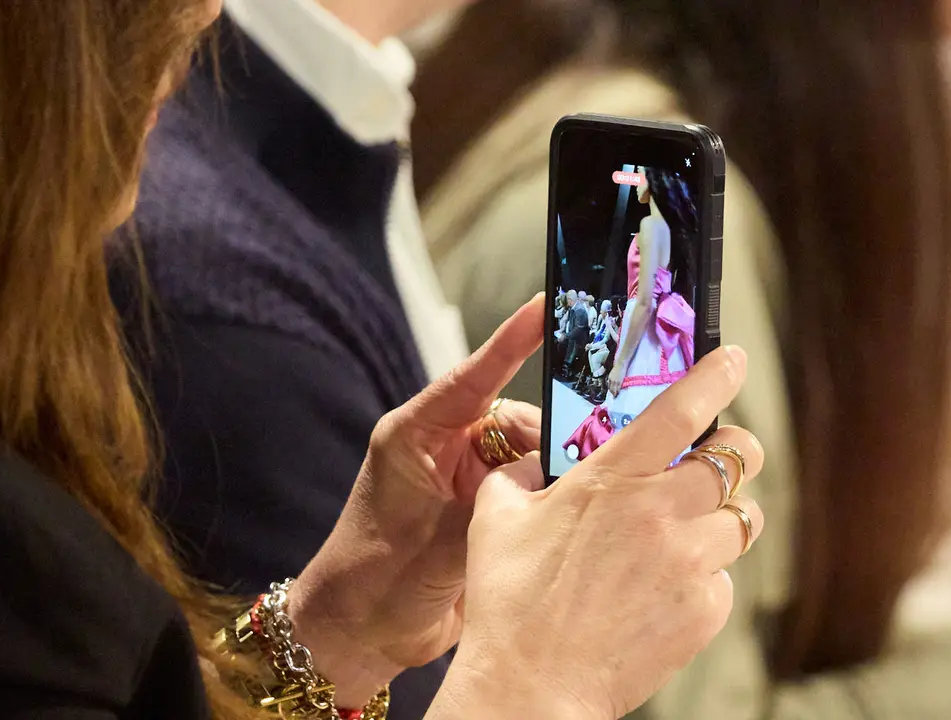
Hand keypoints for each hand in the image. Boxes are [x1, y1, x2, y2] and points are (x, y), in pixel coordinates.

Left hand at [289, 296, 546, 703]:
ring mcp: (467, 480)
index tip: (545, 308)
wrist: (361, 636)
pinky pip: (531, 487)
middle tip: (589, 454)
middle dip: (554, 433)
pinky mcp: (487, 511)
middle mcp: (445, 449)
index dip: (511, 343)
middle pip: (516, 419)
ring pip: (532, 454)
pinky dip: (553, 493)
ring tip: (583, 490)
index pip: (473, 377)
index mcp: (418, 435)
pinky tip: (579, 506)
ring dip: (556, 470)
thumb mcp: (438, 535)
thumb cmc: (374, 576)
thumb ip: (498, 502)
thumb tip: (554, 476)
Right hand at [431, 347, 765, 718]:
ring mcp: (690, 564)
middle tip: (718, 459)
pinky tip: (662, 589)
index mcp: (612, 477)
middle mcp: (662, 513)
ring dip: (722, 517)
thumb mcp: (496, 515)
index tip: (731, 360)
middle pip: (738, 459)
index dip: (715, 375)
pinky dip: (703, 577)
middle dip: (737, 451)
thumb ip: (521, 472)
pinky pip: (724, 578)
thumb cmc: (508, 601)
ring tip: (685, 533)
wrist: (531, 684)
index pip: (683, 408)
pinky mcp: (705, 611)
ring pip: (743, 520)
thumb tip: (535, 460)